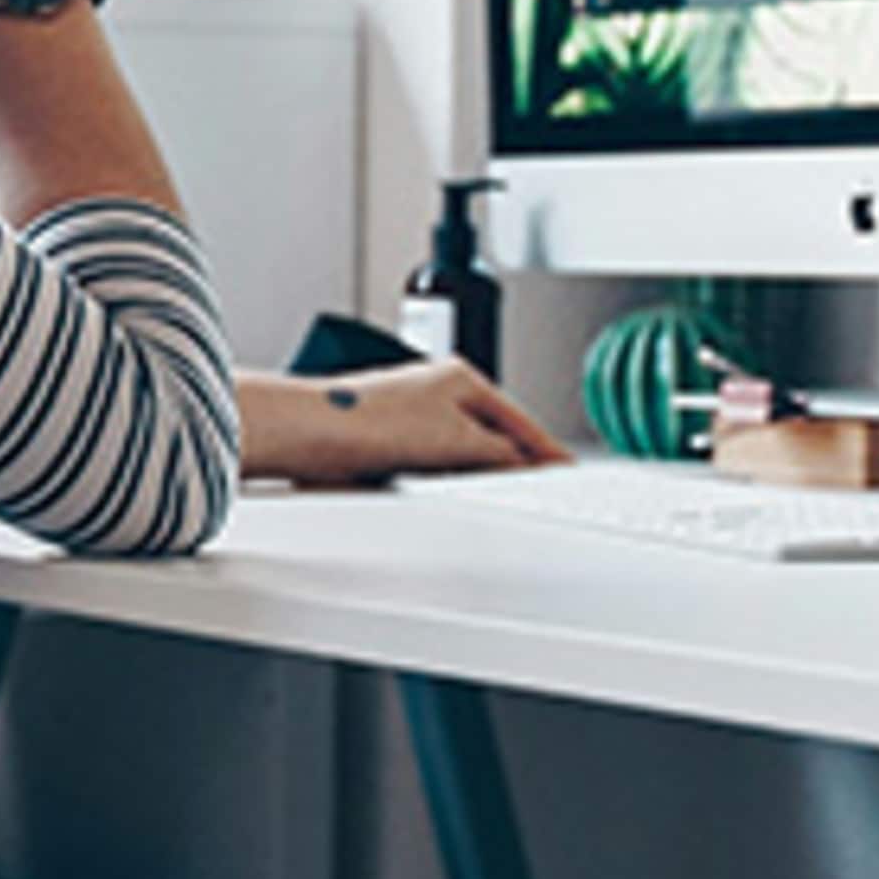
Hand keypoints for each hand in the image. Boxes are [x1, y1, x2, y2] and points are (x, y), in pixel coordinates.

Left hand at [240, 359, 570, 488]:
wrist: (312, 434)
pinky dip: (450, 483)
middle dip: (513, 463)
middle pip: (493, 436)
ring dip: (479, 476)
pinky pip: (437, 467)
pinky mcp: (392, 445)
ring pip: (464, 454)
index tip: (566, 472)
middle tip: (538, 492)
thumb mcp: (456, 441)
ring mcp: (415, 419)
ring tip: (497, 498)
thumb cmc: (371, 420)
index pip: (519, 421)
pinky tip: (452, 498)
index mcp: (461, 380)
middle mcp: (438, 394)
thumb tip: (522, 464)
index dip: (545, 450)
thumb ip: (498, 454)